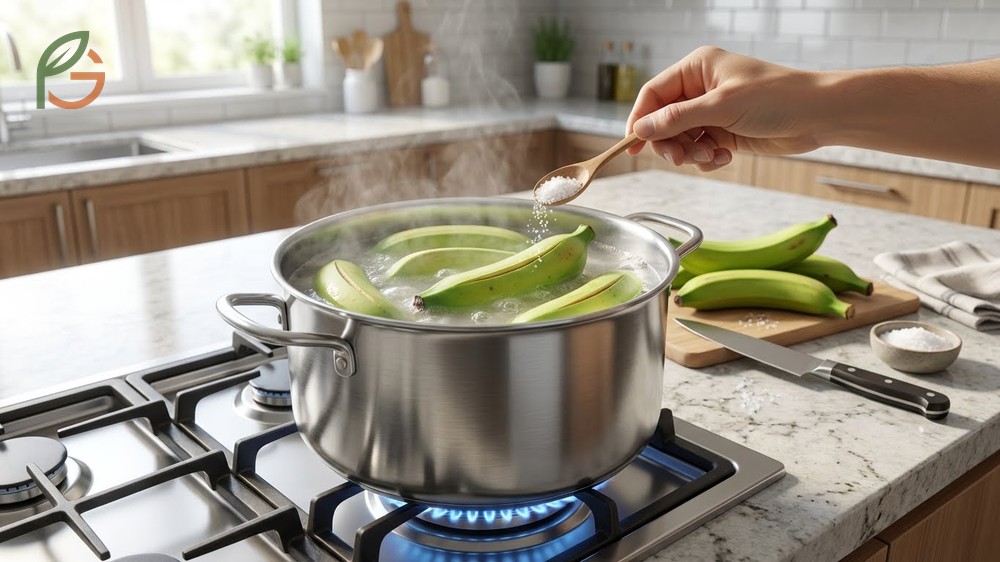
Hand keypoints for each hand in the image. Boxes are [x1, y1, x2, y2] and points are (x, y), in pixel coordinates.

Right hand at [626, 46, 825, 170]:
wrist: (818, 115)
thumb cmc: (777, 97)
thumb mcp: (721, 107)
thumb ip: (677, 119)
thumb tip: (641, 129)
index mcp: (698, 68)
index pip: (654, 93)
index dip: (640, 119)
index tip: (633, 145)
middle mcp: (701, 88)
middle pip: (663, 120)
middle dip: (670, 142)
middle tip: (680, 159)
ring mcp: (713, 111)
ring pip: (680, 139)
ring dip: (691, 153)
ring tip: (711, 156)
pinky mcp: (724, 132)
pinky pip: (699, 150)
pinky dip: (706, 158)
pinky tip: (724, 158)